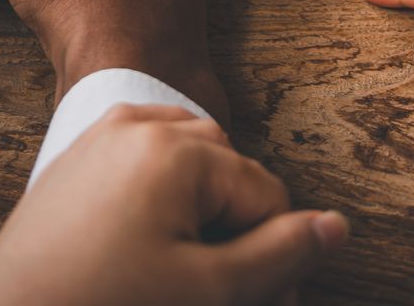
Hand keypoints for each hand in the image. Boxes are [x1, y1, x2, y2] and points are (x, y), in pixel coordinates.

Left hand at [0, 105, 347, 305]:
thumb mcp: (209, 291)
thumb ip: (280, 254)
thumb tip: (338, 226)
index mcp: (175, 149)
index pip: (265, 192)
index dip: (273, 252)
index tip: (258, 300)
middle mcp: (138, 126)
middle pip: (227, 170)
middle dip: (235, 226)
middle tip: (218, 289)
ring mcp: (101, 137)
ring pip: (186, 163)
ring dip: (200, 209)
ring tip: (183, 272)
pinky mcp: (75, 160)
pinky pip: (143, 163)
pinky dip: (160, 198)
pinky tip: (146, 251)